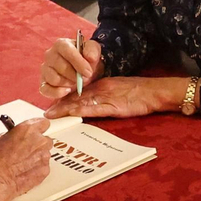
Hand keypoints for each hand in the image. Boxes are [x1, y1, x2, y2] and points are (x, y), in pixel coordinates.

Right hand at [0, 118, 51, 200]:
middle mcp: (39, 141)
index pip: (43, 123)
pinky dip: (36, 169)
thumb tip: (15, 137)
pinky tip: (24, 171)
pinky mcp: (44, 171)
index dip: (38, 128)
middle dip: (36, 144)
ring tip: (21, 163)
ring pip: (45, 154)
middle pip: (45, 140)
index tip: (34, 131)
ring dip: (36, 157)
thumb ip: (13, 135)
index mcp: (28, 129)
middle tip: (24, 150)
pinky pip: (43, 167)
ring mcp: (44, 157)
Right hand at [39, 37, 102, 100]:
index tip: (88, 72)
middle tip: (84, 78)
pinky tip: (67, 90)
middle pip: (61, 67)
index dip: (78, 62)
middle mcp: (49, 55)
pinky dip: (57, 92)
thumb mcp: (94, 51)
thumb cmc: (86, 59)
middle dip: (75, 75)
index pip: (67, 51)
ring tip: (75, 82)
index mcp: (61, 44)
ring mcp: (45, 69)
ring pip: (54, 79)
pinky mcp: (43, 82)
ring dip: (68, 83)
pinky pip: (45, 90)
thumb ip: (93, 50)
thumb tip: (90, 57)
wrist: (83, 70)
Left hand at [45, 76, 186, 119]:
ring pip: (80, 102)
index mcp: (102, 85)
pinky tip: (69, 113)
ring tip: (50, 115)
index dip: (66, 99)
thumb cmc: (141, 95)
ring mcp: (105, 97)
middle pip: (76, 97)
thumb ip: (107, 97)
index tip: (54, 106)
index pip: (80, 92)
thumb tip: (93, 105)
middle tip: (46, 112)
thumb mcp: (120, 93)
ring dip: (64, 108)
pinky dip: (78, 111)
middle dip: (60, 104)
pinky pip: (92, 108)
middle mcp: (100, 89)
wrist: (154, 92)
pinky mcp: (112, 106)